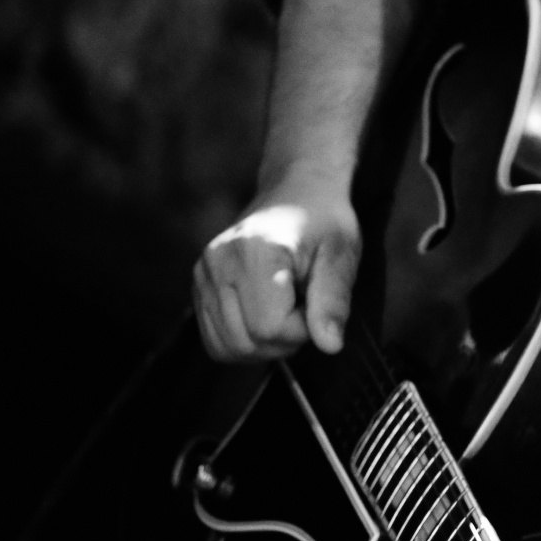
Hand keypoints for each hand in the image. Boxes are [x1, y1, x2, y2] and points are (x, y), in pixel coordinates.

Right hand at [192, 193, 360, 361]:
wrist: (297, 192)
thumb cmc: (324, 223)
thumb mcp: (342, 256)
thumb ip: (333, 301)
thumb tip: (330, 346)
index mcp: (255, 250)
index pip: (270, 327)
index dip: (302, 329)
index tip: (317, 302)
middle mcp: (219, 261)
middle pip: (246, 342)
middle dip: (284, 339)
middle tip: (305, 308)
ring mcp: (202, 274)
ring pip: (228, 348)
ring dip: (265, 343)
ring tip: (287, 309)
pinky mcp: (198, 286)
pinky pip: (216, 342)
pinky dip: (245, 341)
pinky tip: (267, 315)